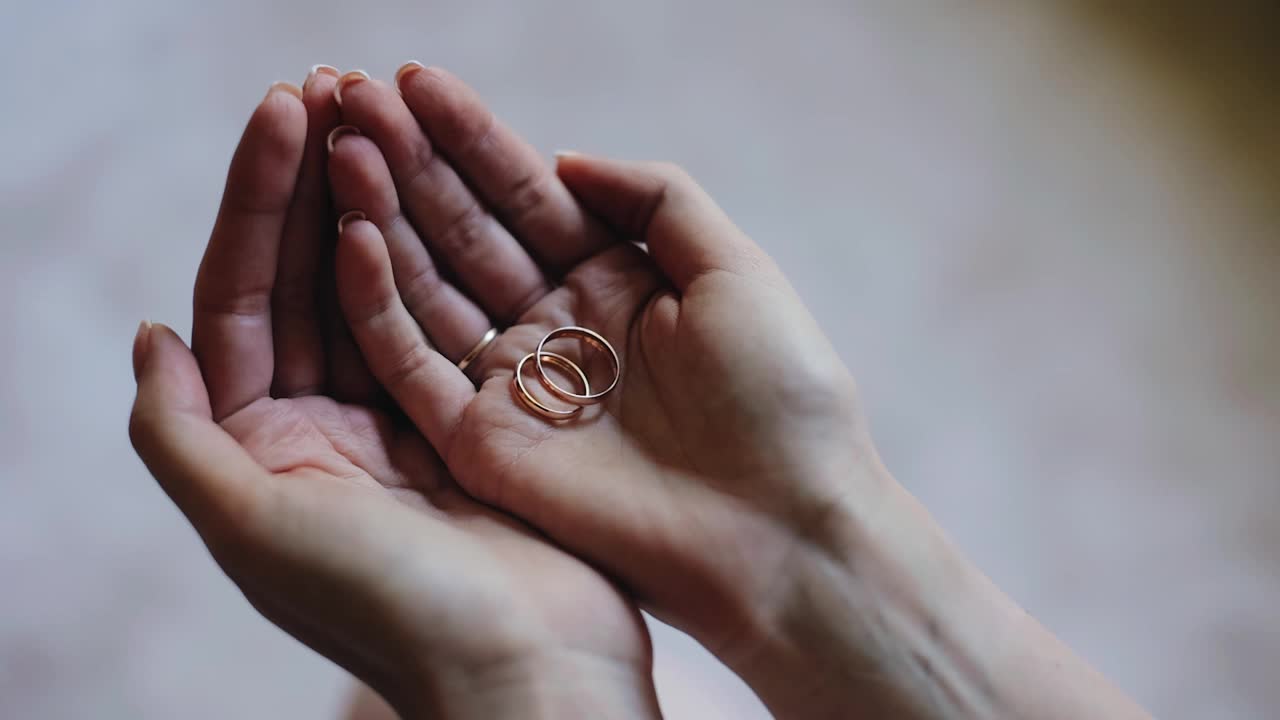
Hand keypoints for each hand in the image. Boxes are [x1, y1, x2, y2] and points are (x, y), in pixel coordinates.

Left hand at [128, 70, 659, 719]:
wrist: (530, 672)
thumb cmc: (392, 612)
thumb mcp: (255, 532)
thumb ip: (180, 438)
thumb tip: (148, 336)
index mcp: (261, 452)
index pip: (240, 303)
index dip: (255, 204)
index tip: (283, 113)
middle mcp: (321, 430)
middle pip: (305, 283)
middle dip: (312, 184)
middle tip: (332, 85)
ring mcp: (398, 422)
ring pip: (373, 291)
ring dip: (370, 203)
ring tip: (376, 113)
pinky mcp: (470, 422)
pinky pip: (441, 321)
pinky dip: (435, 258)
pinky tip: (436, 194)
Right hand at [328, 66, 888, 704]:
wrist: (784, 527)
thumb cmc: (781, 398)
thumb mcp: (733, 269)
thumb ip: (655, 198)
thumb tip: (566, 156)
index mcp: (614, 283)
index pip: (526, 194)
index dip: (471, 137)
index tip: (412, 78)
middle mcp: (555, 328)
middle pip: (466, 232)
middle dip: (408, 161)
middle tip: (346, 94)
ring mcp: (515, 386)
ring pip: (429, 286)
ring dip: (381, 215)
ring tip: (337, 142)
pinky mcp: (482, 446)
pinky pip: (414, 366)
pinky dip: (379, 305)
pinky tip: (353, 235)